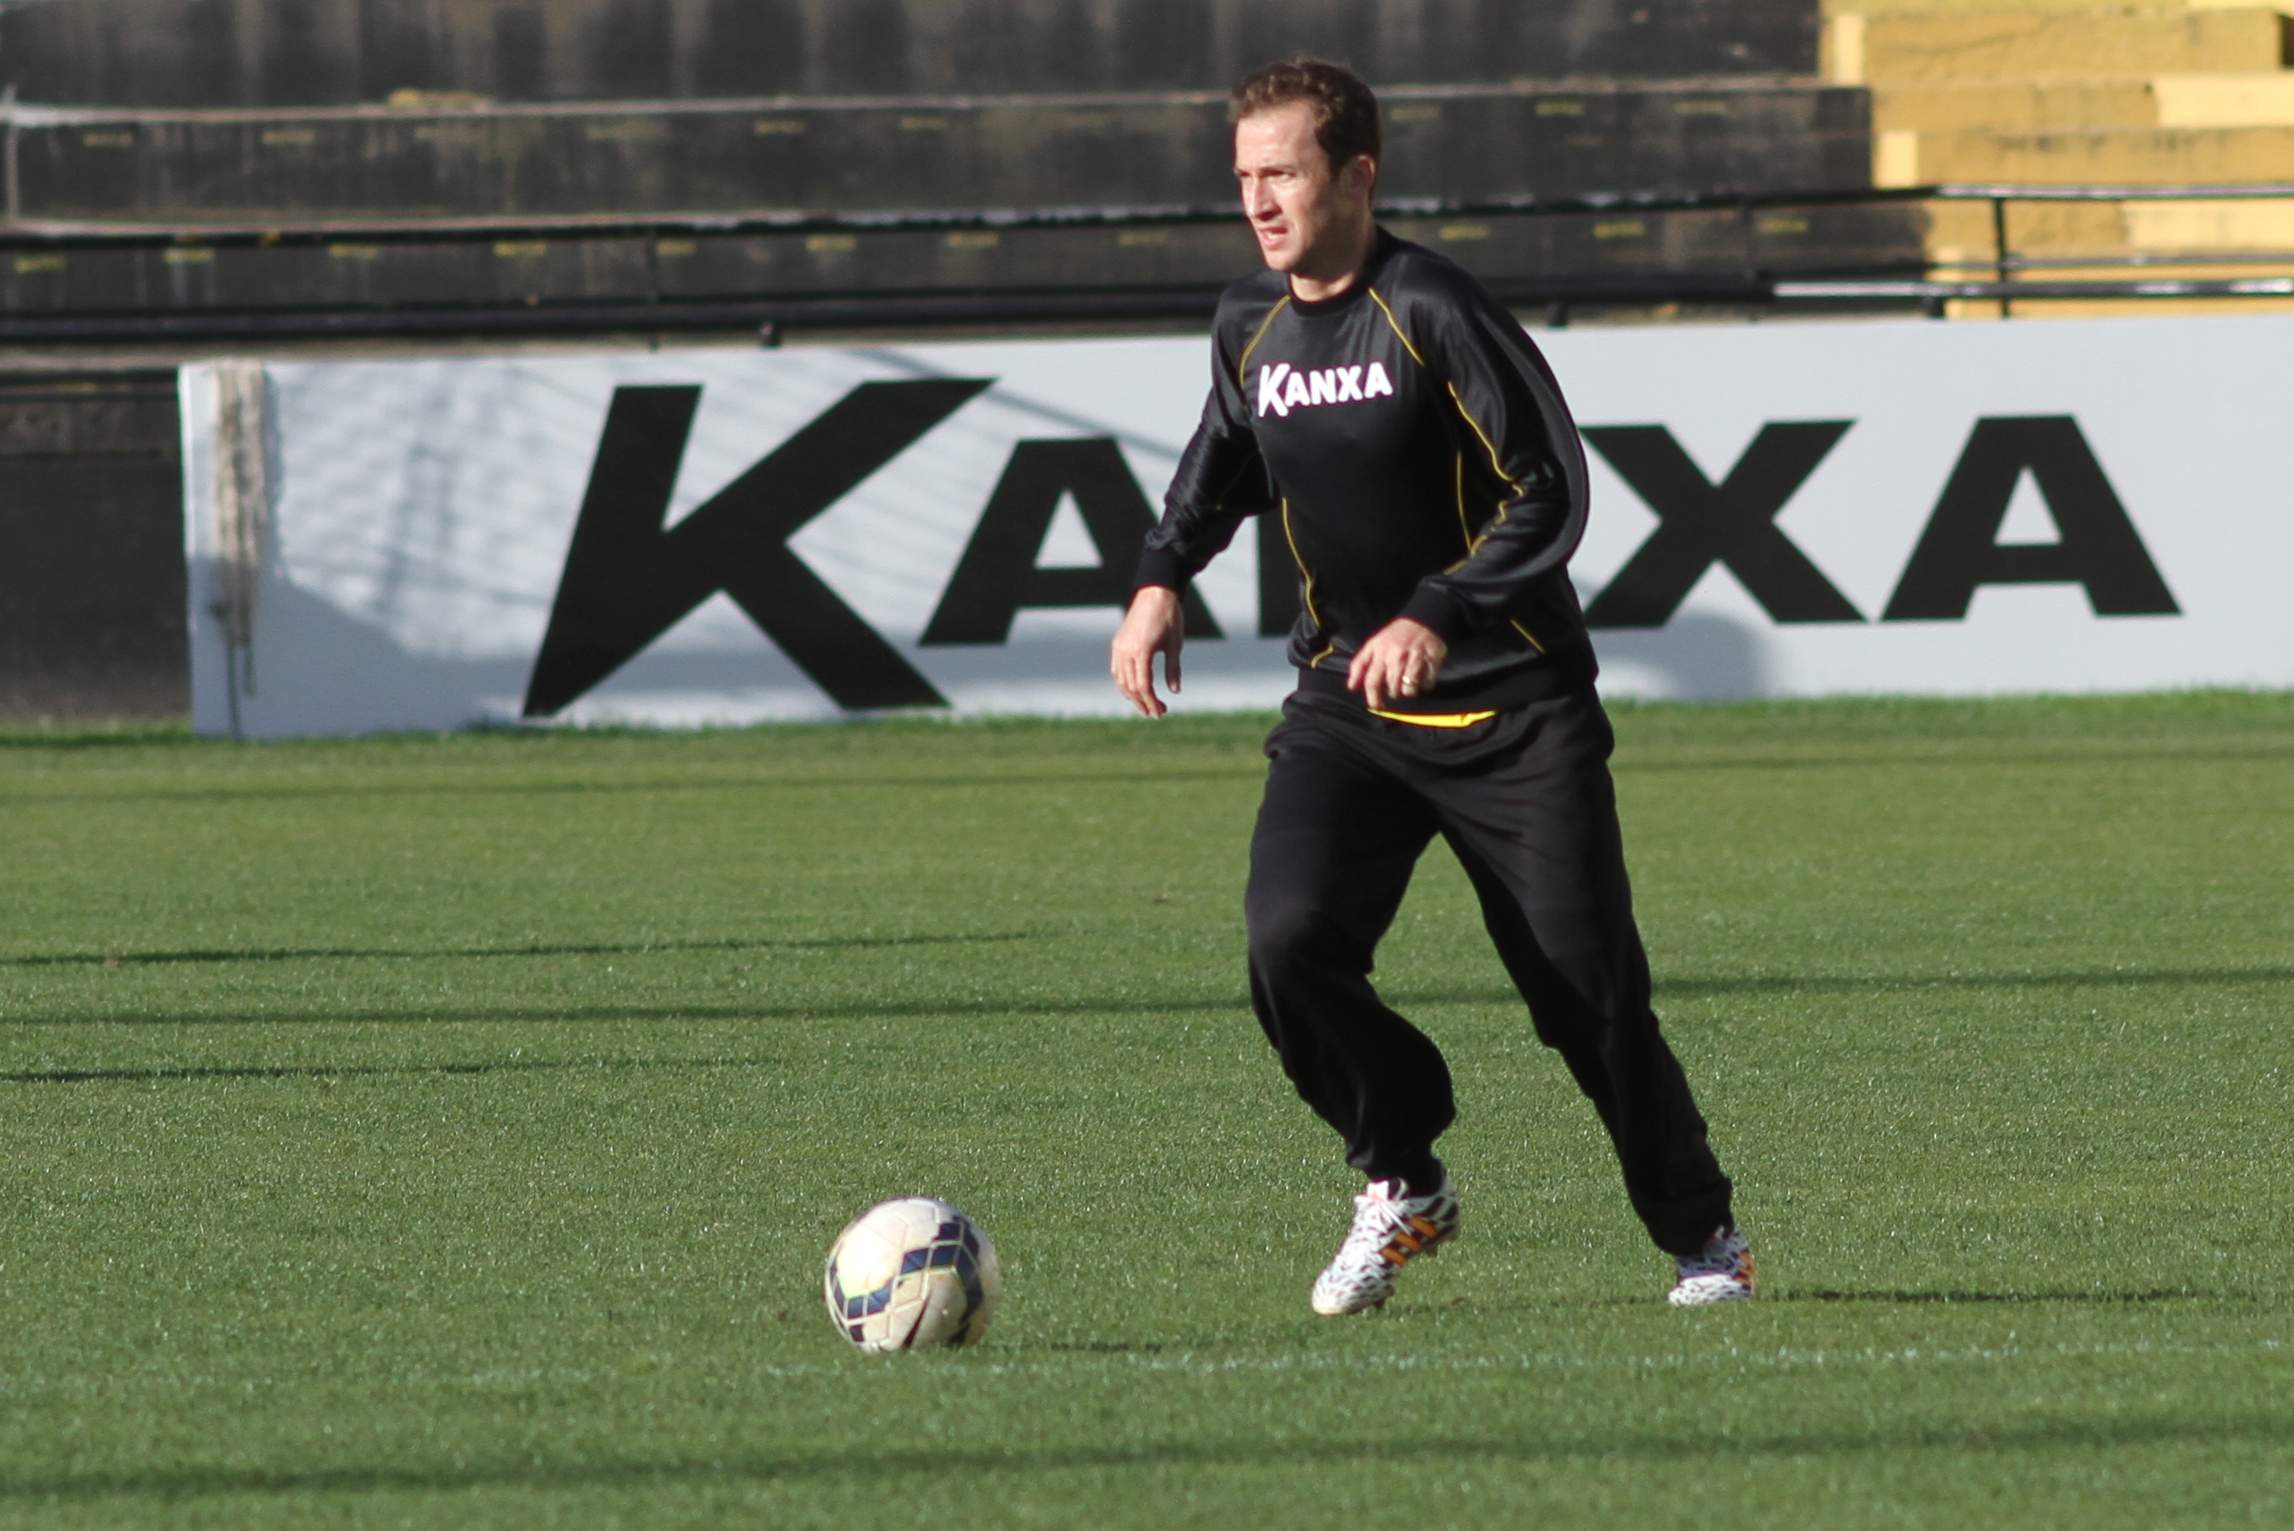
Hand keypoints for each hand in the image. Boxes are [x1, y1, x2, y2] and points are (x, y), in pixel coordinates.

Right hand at [1111, 586, 1184, 717]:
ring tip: (1145, 705)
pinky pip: (1117, 669)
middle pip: (1131, 686)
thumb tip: (1175, 691)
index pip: (1143, 686)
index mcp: (1141, 651)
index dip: (1151, 702)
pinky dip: (1124, 683)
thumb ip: (1173, 669)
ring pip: (1121, 680)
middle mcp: (1125, 650)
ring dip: (1132, 695)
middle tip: (1156, 713)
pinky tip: (1134, 690)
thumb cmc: (1169, 616)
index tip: (1160, 713)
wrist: (1155, 592)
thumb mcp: (1175, 644)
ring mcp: (1119, 647)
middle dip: (1143, 702)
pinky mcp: (1117, 643)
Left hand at [1346, 617, 1447, 710]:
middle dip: (1394, 693)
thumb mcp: (1372, 645)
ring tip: (1409, 683)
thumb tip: (1352, 687)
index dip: (1373, 698)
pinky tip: (1423, 676)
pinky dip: (1425, 684)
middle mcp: (1397, 655)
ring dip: (1409, 691)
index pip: (1372, 681)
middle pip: (1393, 688)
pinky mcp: (1433, 658)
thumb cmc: (1394, 637)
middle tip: (1396, 687)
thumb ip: (1360, 665)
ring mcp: (1415, 656)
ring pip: (1409, 689)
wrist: (1420, 620)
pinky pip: (1427, 683)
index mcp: (1380, 653)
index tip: (1376, 706)